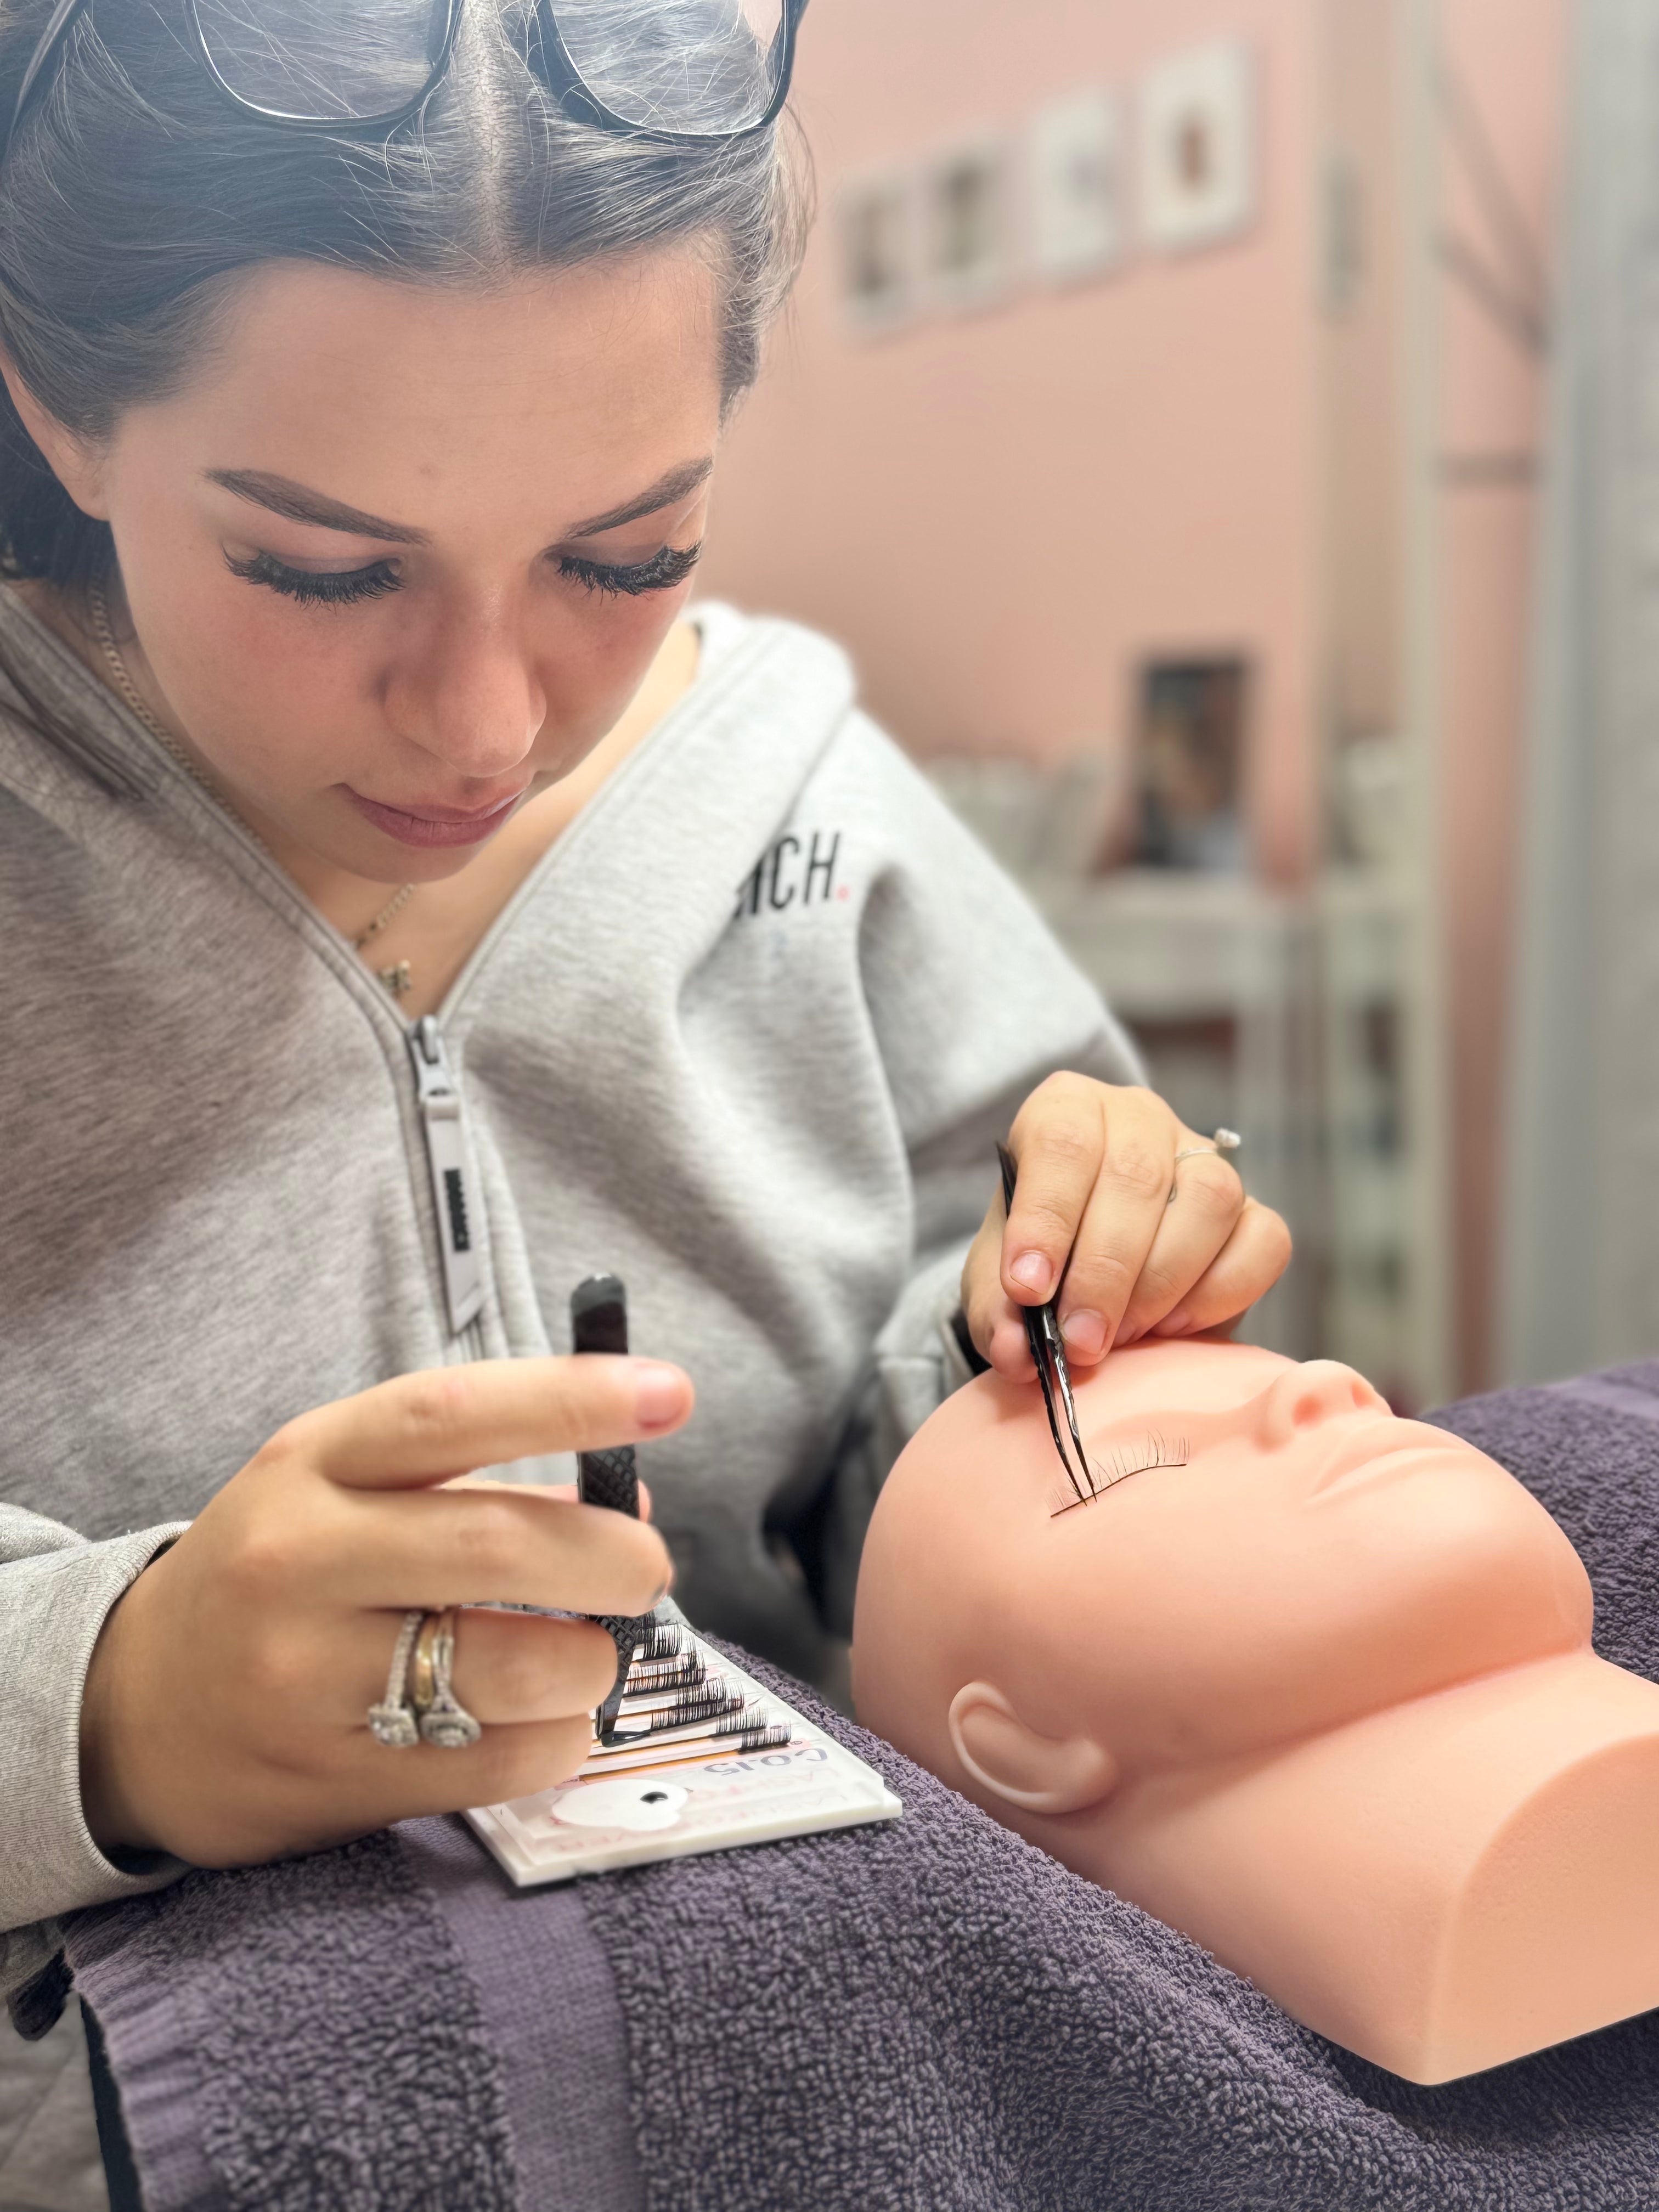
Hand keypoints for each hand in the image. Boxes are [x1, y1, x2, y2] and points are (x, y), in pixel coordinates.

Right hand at [78, 1356, 688, 1868]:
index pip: (452, 1413)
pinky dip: (555, 1739)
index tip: (670, 1393)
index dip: (571, 1399)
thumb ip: (475, 1481)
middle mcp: (300, 1562)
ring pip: (513, 1666)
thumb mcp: (342, 1489)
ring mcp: (310, 1679)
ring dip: (593, 1660)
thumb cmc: (275, 1577)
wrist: (128, 1711)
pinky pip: (495, 1763)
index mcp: (311, 1465)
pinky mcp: (332, 1781)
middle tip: (648, 1568)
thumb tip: (627, 1502)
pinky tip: (543, 1720)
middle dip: (614, 1557)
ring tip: (589, 1653)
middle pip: (500, 1547)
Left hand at [960, 1075, 1291, 1376]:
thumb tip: (1016, 1351)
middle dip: (1105, 1271)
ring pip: (1209, 1199)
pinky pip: (1263, 1242)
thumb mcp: (997, 1281)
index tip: (1029, 1288)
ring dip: (1163, 1280)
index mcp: (1068, 1109)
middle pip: (1135, 1174)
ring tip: (1126, 1332)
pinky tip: (1175, 1324)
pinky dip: (1220, 1293)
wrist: (1084, 1268)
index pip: (1062, 1141)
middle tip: (1082, 1339)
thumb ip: (997, 1313)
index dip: (1046, 1218)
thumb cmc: (1039, 1256)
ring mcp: (1204, 1159)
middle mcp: (1139, 1118)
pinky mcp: (1253, 1211)